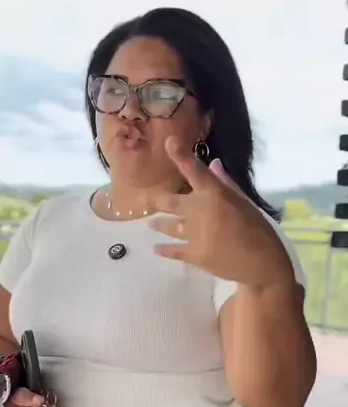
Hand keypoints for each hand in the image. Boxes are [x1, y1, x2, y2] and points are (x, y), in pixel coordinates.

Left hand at [149, 137, 294, 288]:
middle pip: (169, 201)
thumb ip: (226, 184)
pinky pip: (172, 251)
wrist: (261, 264)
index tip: (169, 142)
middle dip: (156, 201)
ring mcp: (193, 234)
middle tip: (146, 200)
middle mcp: (199, 210)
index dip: (179, 154)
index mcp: (214, 194)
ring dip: (159, 224)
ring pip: (168, 226)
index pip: (194, 170)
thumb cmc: (258, 230)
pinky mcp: (193, 255)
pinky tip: (156, 249)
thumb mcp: (245, 203)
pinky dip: (163, 250)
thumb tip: (213, 165)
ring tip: (152, 224)